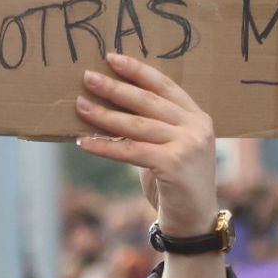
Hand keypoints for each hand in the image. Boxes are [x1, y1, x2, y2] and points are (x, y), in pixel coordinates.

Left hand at [74, 52, 216, 235]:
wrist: (194, 220)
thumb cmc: (175, 182)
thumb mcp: (168, 148)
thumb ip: (152, 127)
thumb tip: (110, 107)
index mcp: (197, 116)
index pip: (164, 86)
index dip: (138, 71)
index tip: (112, 58)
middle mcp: (196, 126)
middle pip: (148, 102)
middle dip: (115, 88)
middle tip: (87, 76)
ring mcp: (187, 145)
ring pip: (137, 125)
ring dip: (104, 115)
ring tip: (79, 105)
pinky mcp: (173, 165)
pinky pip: (130, 151)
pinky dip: (104, 146)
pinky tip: (83, 141)